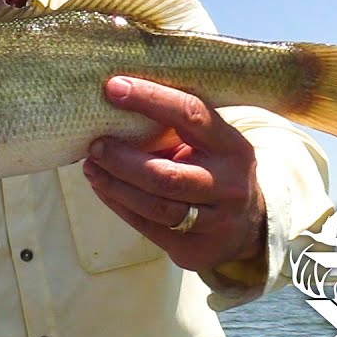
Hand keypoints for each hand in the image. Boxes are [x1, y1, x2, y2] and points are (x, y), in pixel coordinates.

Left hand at [82, 76, 266, 272]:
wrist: (245, 228)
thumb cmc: (212, 170)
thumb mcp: (209, 145)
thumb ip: (174, 128)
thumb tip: (113, 100)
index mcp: (232, 147)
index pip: (191, 116)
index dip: (151, 100)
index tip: (114, 87)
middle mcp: (229, 185)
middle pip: (166, 175)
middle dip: (122, 160)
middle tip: (94, 145)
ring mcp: (215, 222)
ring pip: (154, 206)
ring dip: (114, 185)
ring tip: (90, 166)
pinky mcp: (195, 249)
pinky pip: (147, 227)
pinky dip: (118, 204)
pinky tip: (101, 186)